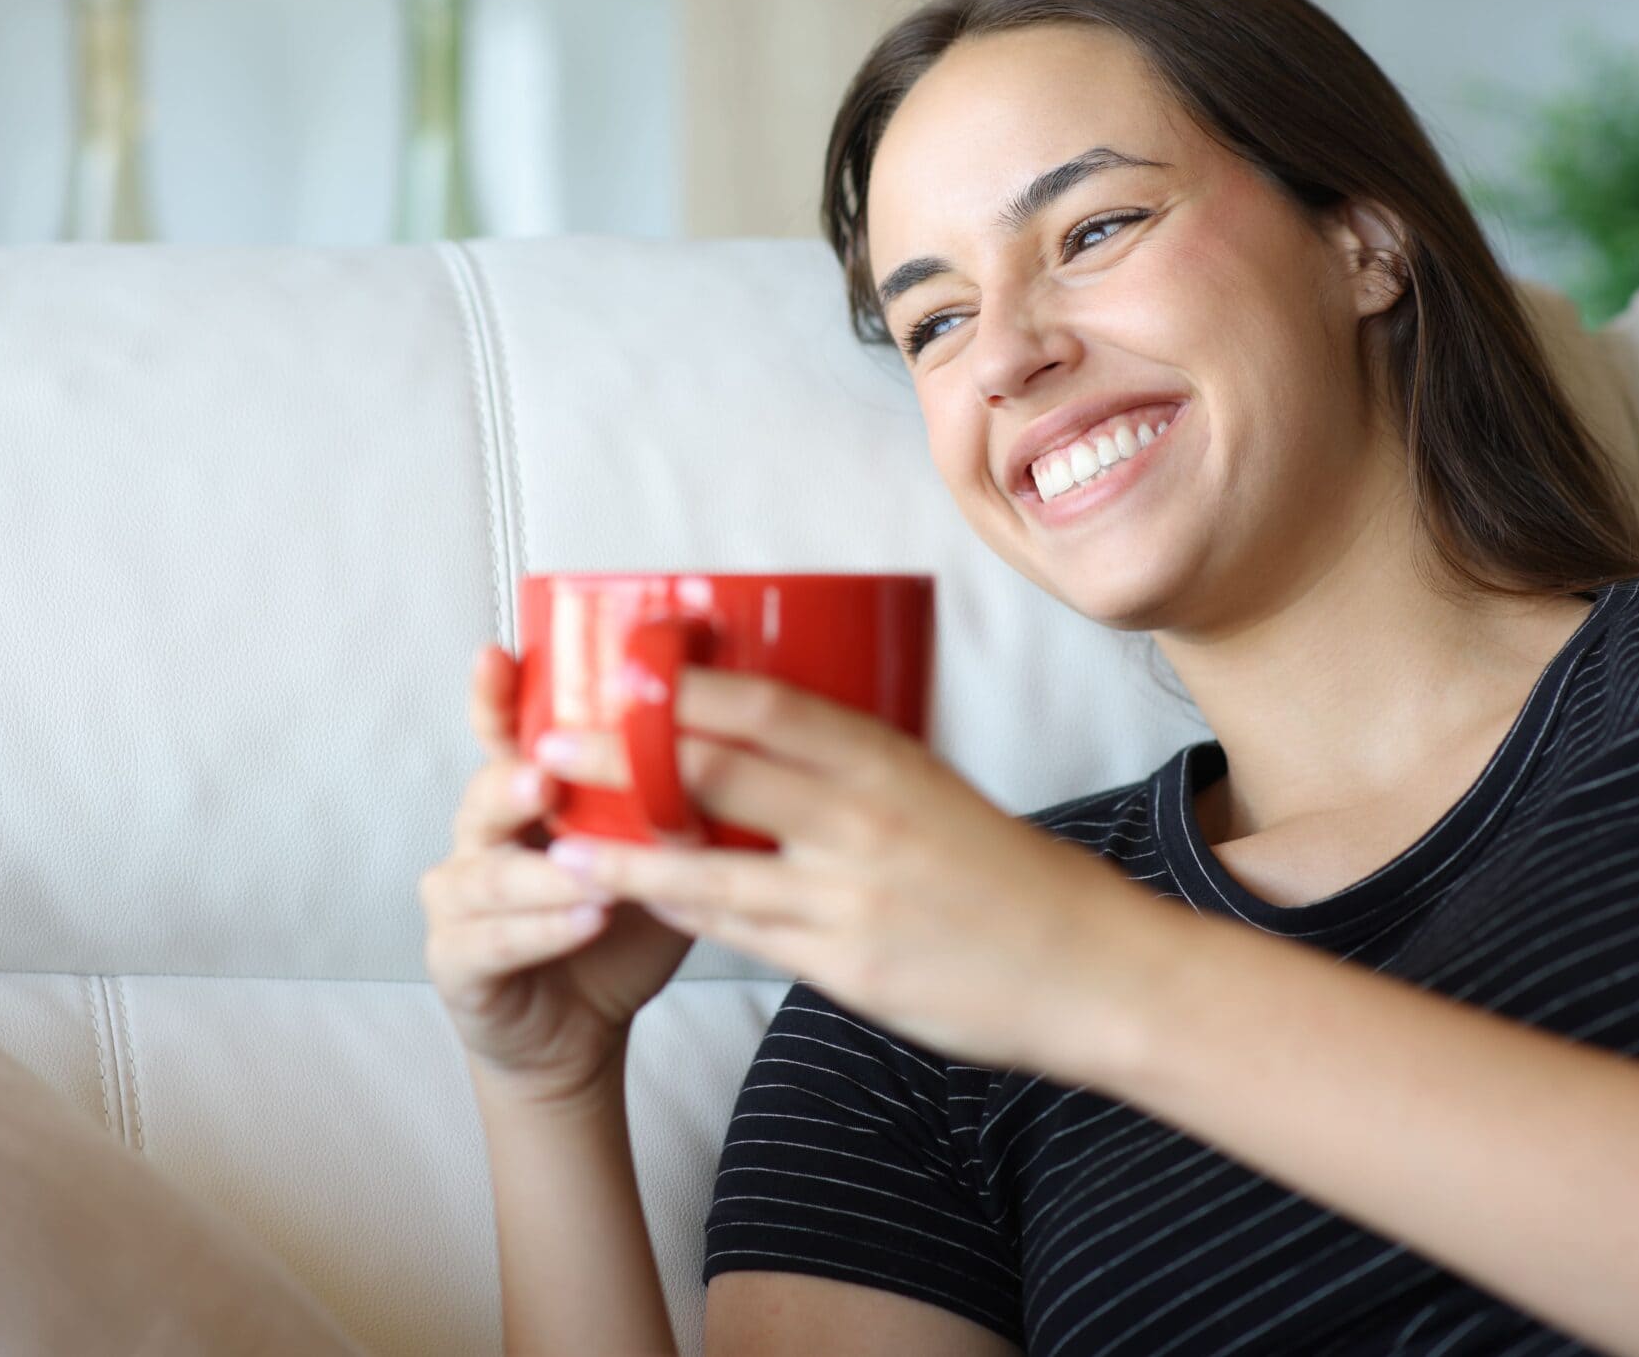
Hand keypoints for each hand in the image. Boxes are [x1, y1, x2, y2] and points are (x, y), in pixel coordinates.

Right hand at [418, 644, 696, 1107]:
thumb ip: (672, 803)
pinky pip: (494, 941)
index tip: (498, 656)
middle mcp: (480, 837)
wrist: (577, 1028)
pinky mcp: (456, 962)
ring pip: (489, 874)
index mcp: (523, 796)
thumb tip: (748, 739)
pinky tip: (586, 920)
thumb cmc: (616, 928)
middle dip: (515, 782)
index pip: (502, 735)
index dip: (494, 697)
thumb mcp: (651, 854)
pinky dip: (544, 930)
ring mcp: (459, 901)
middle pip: (484, 794)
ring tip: (588, 870)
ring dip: (543, 872)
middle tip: (548, 776)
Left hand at [534, 666, 1162, 1078]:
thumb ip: (851, 769)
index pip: (769, 705)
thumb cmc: (1006, 877)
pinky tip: (631, 899)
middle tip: (550, 743)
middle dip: (623, 757)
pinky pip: (737, 932)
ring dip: (624, 850)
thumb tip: (760, 734)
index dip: (686, 686)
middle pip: (718, 773)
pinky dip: (677, 911)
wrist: (1088, 969)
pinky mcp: (842, 964)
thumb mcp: (935, 793)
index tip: (618, 669)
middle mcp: (863, 820)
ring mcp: (849, 896)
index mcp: (888, 761)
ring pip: (708, 864)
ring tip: (558, 839)